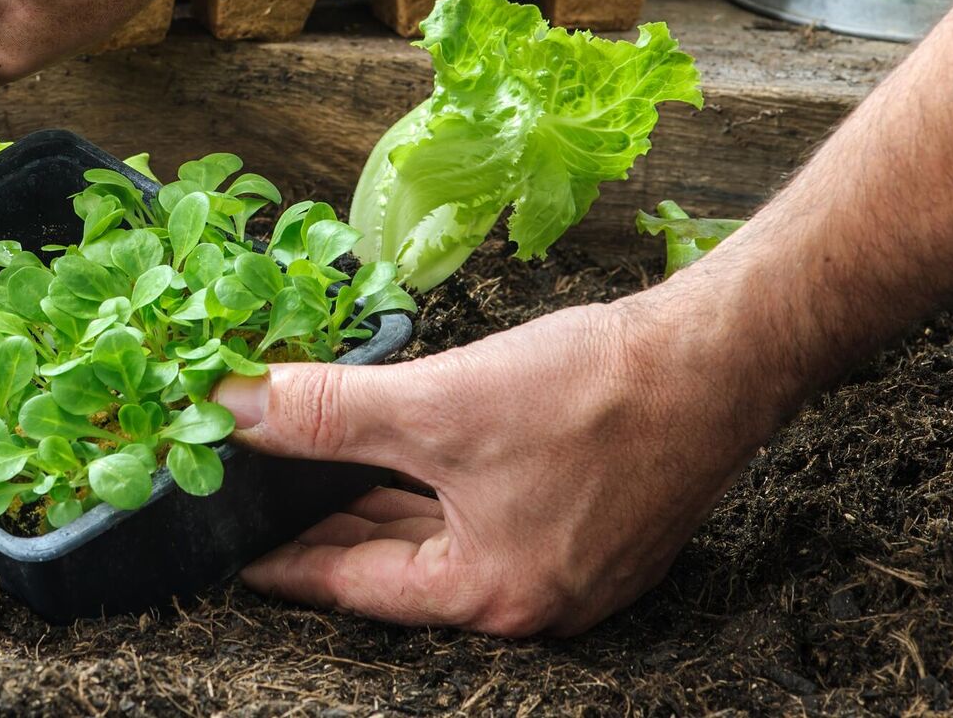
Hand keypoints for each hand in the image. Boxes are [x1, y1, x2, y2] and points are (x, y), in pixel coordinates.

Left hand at [211, 294, 795, 634]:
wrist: (720, 356)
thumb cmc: (595, 393)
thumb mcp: (437, 405)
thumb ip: (327, 415)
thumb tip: (235, 410)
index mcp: (491, 593)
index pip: (354, 585)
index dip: (286, 560)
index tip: (232, 548)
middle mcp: (532, 598)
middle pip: (397, 567)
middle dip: (327, 529)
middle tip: (260, 502)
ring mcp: (569, 566)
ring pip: (442, 538)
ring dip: (379, 504)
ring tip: (312, 476)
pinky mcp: (593, 523)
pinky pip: (484, 516)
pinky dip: (433, 489)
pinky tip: (399, 454)